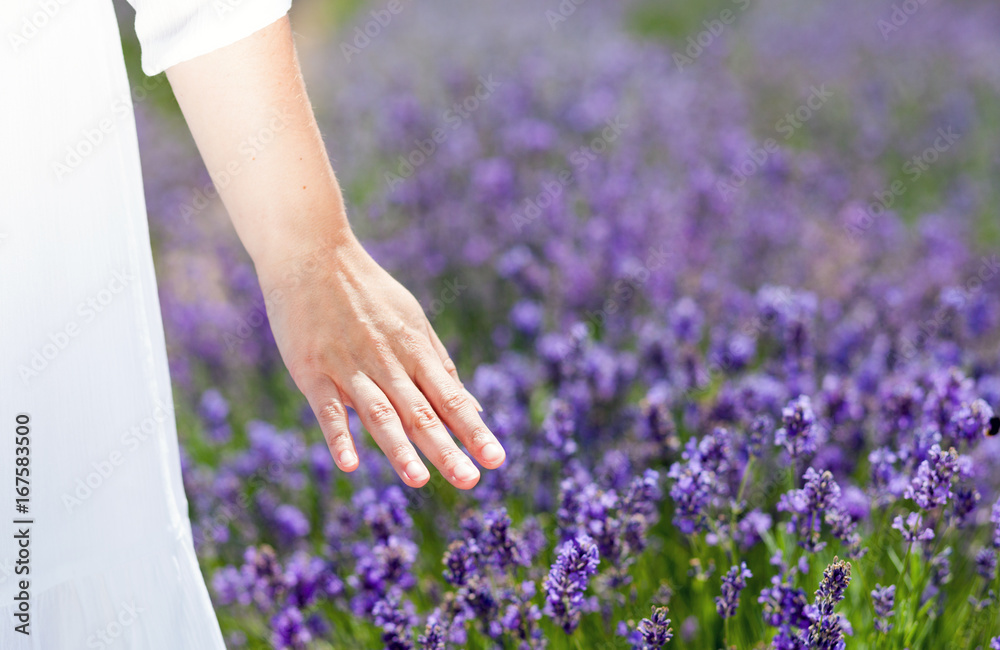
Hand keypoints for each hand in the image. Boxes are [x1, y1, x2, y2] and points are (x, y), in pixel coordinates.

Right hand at [256, 234, 505, 489]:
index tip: (496, 460)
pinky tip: (349, 464)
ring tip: (418, 480)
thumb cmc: (367, 292)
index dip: (474, 430)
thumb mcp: (411, 321)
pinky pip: (327, 408)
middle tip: (469, 481)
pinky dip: (338, 435)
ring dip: (398, 448)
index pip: (451, 398)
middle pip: (421, 412)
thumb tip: (472, 408)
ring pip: (379, 413)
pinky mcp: (312, 370)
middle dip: (446, 449)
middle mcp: (387, 361)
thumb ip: (439, 366)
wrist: (311, 254)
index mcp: (415, 350)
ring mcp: (348, 366)